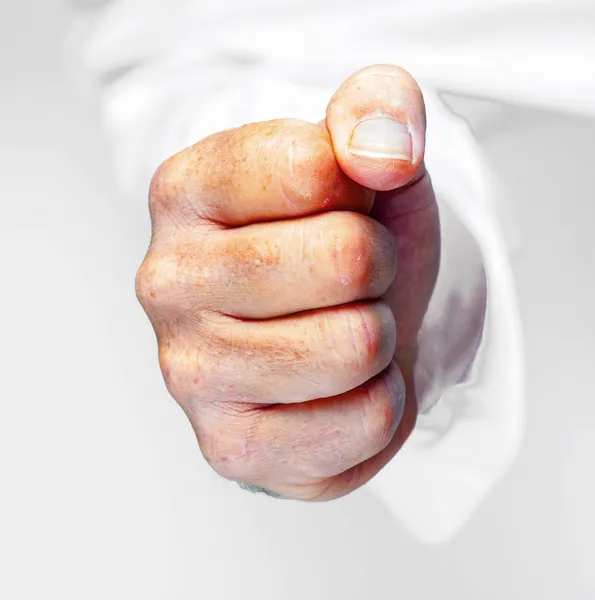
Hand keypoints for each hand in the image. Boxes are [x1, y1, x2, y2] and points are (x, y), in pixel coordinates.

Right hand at [135, 64, 439, 500]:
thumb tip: (385, 152)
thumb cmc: (337, 236)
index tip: (346, 201)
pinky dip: (380, 400)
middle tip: (350, 275)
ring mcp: (189, 373)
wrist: (326, 326)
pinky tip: (337, 386)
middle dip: (379, 265)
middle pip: (347, 259)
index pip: (319, 167)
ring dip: (378, 334)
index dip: (368, 186)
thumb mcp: (363, 153)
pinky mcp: (232, 448)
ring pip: (359, 345)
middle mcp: (166, 282)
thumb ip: (378, 112)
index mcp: (185, 190)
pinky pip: (364, 421)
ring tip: (340, 326)